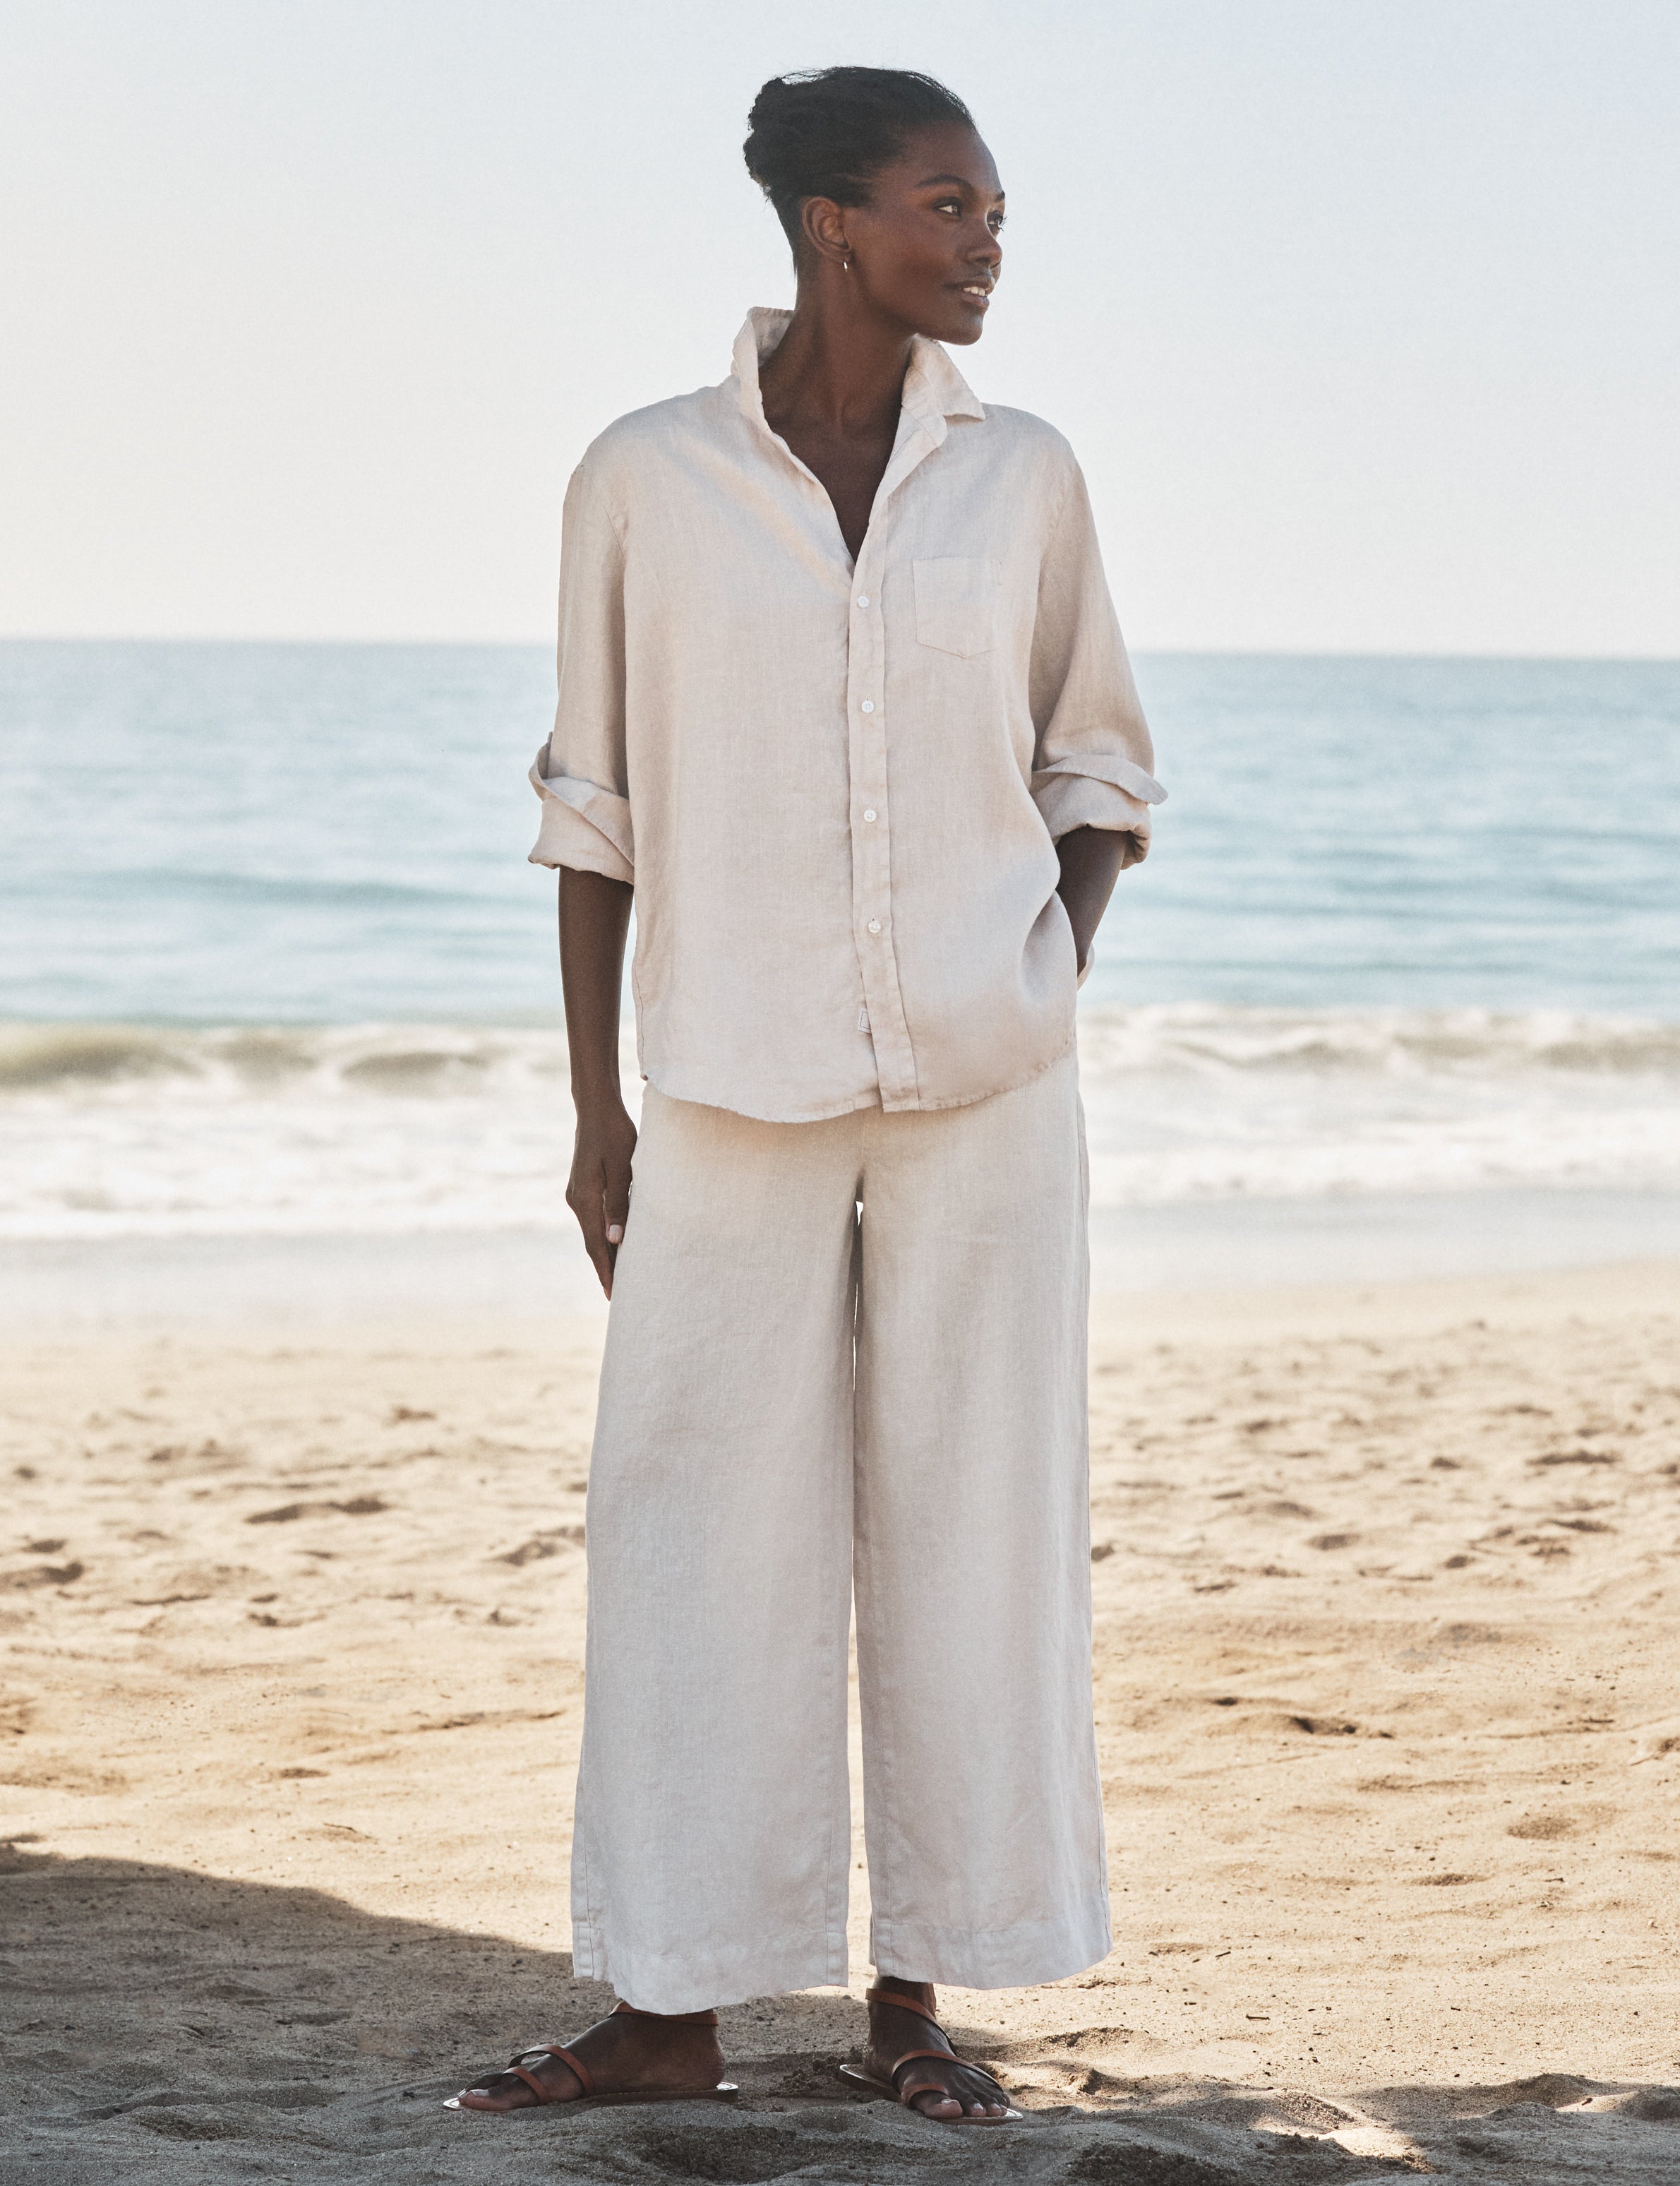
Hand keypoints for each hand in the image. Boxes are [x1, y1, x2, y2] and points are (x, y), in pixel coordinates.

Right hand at [566, 1096, 637, 1298]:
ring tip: (620, 1274)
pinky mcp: (582, 1186)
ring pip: (592, 1231)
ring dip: (605, 1252)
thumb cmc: (614, 1134)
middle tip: (619, 1293)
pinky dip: (603, 1234)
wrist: (596, 1109)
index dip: (606, 1270)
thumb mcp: (623, 1169)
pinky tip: (615, 1242)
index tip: (613, 1295)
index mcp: (585, 1199)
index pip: (596, 1244)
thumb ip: (620, 1205)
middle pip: (592, 1242)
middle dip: (605, 1267)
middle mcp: (576, 1200)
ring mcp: (577, 1193)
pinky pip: (593, 1218)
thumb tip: (615, 1240)